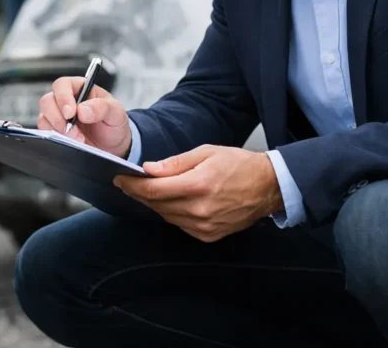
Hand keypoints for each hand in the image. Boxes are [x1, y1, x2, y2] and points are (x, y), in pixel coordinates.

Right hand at [37, 76, 132, 158]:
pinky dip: (55, 138)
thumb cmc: (114, 124)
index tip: (70, 113)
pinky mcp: (55, 131)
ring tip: (77, 138)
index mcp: (80, 88)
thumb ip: (102, 108)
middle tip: (72, 129)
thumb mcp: (116, 113)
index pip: (62, 85)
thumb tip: (82, 110)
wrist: (113, 147)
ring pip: (44, 117)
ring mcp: (58, 116)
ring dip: (58, 130)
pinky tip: (70, 142)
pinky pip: (45, 131)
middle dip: (58, 117)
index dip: (63, 97)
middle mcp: (66, 100)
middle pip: (47, 101)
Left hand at [114, 145, 283, 242]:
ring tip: (145, 190)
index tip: (120, 178)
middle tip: (127, 183)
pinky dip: (170, 213)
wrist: (267, 187)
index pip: (154, 189)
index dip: (133, 184)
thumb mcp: (206, 153)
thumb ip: (175, 163)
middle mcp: (200, 210)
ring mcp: (204, 226)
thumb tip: (149, 169)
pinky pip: (179, 224)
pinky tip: (169, 201)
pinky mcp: (209, 236)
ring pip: (166, 215)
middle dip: (138, 193)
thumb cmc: (238, 165)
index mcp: (198, 185)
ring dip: (153, 203)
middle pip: (156, 204)